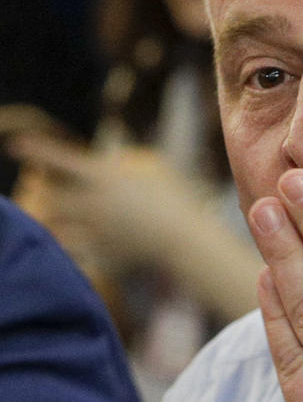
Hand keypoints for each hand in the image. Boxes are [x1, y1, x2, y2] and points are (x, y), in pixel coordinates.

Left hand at [8, 134, 203, 274]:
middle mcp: (92, 203)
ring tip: (54, 218)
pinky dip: (68, 249)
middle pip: (50, 196)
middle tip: (43, 189)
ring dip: (52, 221)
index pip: (58, 159)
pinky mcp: (102, 255)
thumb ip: (125, 159)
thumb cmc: (174, 196)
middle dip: (44, 193)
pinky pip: (74, 252)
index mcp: (103, 176)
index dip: (34, 150)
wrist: (186, 240)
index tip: (13, 146)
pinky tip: (69, 247)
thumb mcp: (152, 164)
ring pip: (56, 226)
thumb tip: (109, 160)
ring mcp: (95, 231)